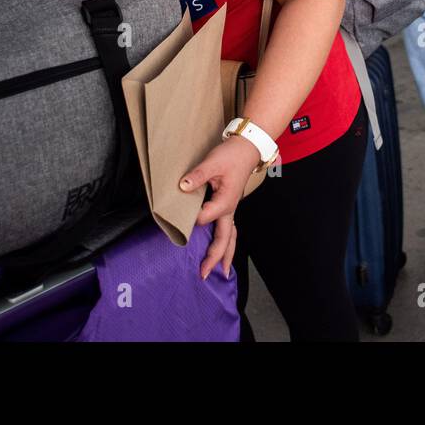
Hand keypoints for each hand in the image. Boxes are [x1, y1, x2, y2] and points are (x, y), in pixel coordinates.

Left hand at [179, 136, 260, 278]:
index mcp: (226, 202)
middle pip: (224, 239)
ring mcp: (231, 209)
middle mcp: (230, 209)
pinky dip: (227, 242)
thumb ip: (197, 176)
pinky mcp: (229, 206)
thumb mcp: (212, 162)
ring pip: (230, 237)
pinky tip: (224, 251)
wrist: (247, 149)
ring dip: (225, 255)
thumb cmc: (231, 155)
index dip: (190, 220)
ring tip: (222, 273)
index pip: (203, 218)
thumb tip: (182, 187)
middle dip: (214, 258)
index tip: (177, 217)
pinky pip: (229, 229)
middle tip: (203, 275)